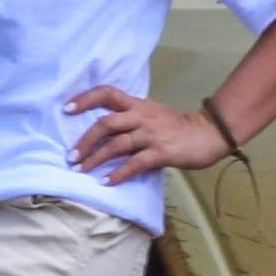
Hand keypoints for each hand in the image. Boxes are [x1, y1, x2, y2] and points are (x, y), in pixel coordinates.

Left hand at [65, 82, 237, 182]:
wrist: (209, 133)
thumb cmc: (176, 127)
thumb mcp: (151, 114)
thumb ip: (129, 118)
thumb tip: (100, 131)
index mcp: (137, 105)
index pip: (107, 93)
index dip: (85, 99)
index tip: (66, 109)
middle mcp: (141, 117)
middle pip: (106, 123)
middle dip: (85, 141)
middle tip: (71, 156)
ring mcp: (151, 134)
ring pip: (117, 144)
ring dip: (96, 158)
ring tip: (82, 170)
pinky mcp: (161, 152)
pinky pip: (135, 163)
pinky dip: (119, 173)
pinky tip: (107, 182)